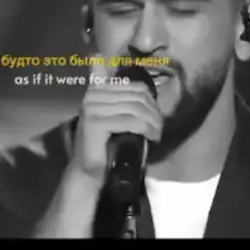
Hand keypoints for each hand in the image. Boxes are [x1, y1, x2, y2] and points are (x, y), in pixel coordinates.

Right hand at [34, 57, 162, 237]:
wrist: (89, 171)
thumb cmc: (105, 145)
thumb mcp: (115, 116)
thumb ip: (122, 98)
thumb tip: (133, 78)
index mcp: (97, 89)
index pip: (135, 87)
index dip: (152, 101)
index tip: (157, 118)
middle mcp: (93, 94)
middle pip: (137, 97)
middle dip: (154, 113)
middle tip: (160, 128)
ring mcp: (92, 108)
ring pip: (136, 109)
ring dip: (153, 122)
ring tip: (157, 134)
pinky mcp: (95, 123)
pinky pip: (131, 121)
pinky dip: (146, 129)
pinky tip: (151, 138)